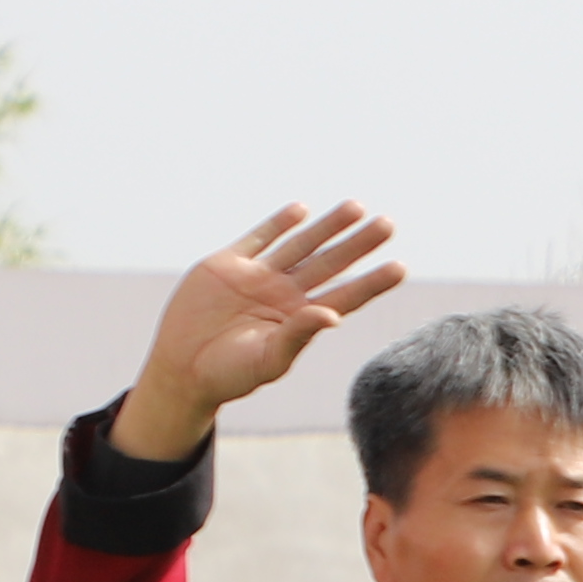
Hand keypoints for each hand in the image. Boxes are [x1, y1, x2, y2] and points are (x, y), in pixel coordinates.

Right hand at [115, 203, 405, 460]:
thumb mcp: (268, 359)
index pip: (346, 296)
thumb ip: (298, 335)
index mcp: (301, 320)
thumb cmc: (230, 374)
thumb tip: (332, 316)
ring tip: (357, 207)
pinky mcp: (228, 265)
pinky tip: (302, 211)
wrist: (181, 367)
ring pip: (301, 246)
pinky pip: (258, 239)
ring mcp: (258, 277)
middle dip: (358, 244)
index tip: (400, 267)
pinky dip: (278, 224)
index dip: (373, 282)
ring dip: (328, 227)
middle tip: (389, 224)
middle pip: (330, 264)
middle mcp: (285, 295)